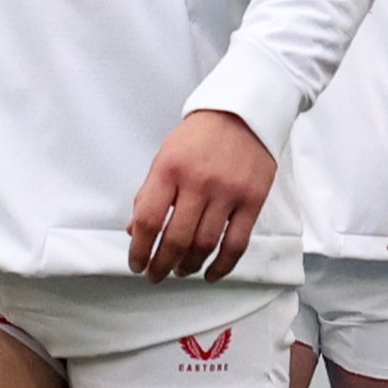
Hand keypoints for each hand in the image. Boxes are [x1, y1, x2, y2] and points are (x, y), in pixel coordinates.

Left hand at [127, 110, 276, 282]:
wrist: (242, 113)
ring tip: (181, 271)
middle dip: (162, 265)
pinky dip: (222, 265)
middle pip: (177, 239)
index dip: (139, 250)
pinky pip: (236, 244)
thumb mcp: (165, 156)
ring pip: (205, 245)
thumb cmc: (199, 136)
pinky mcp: (252, 200)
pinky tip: (210, 273)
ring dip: (189, 266)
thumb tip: (136, 232)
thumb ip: (150, 195)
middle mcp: (198, 182)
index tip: (136, 263)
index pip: (149, 220)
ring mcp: (227, 192)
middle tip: (156, 275)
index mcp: (169, 169)